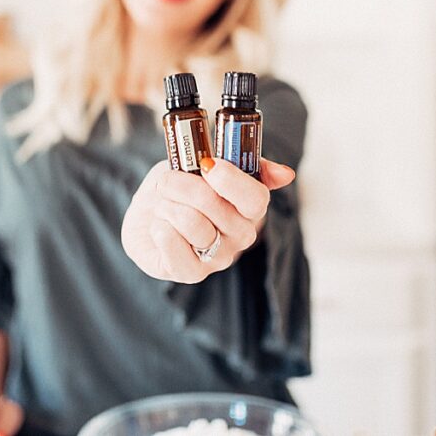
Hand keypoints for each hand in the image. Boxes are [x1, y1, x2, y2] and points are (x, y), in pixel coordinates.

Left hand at [121, 157, 295, 283]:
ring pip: (191, 222)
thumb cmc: (180, 186)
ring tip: (163, 205)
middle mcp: (240, 236)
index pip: (256, 199)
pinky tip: (159, 226)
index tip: (208, 164)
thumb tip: (286, 174)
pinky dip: (160, 230)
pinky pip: (175, 249)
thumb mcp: (205, 163)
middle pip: (214, 205)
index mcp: (250, 208)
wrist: (149, 211)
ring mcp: (218, 258)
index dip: (231, 181)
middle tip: (167, 181)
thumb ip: (243, 162)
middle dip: (181, 185)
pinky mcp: (191, 273)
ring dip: (166, 206)